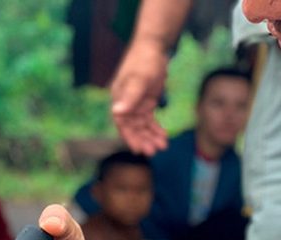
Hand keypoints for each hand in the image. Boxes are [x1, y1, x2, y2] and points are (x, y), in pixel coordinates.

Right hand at [110, 39, 169, 155]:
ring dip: (151, 136)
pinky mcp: (146, 102)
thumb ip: (129, 96)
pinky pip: (149, 119)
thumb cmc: (143, 61)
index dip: (129, 137)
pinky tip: (163, 135)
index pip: (122, 123)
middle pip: (133, 127)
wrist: (153, 47)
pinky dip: (155, 128)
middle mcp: (126, 104)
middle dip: (142, 139)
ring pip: (142, 125)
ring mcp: (136, 104)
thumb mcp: (138, 79)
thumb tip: (117, 112)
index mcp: (119, 99)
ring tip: (162, 146)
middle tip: (154, 151)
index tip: (138, 149)